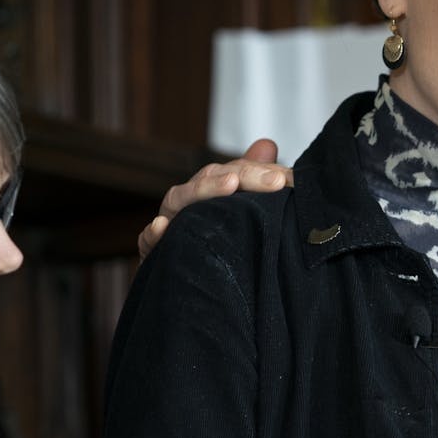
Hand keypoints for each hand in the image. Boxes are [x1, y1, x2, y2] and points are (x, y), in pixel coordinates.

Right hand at [138, 139, 291, 259]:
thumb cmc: (218, 247)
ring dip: (203, 190)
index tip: (290, 178)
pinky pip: (147, 240)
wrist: (193, 293)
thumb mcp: (240, 215)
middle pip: (210, 179)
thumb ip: (253, 180)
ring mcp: (169, 226)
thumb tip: (267, 144)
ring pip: (179, 200)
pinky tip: (162, 226)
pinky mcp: (153, 252)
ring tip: (230, 184)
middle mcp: (189, 204)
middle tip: (275, 181)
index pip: (234, 172)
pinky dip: (153, 233)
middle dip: (245, 176)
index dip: (261, 171)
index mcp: (210, 193)